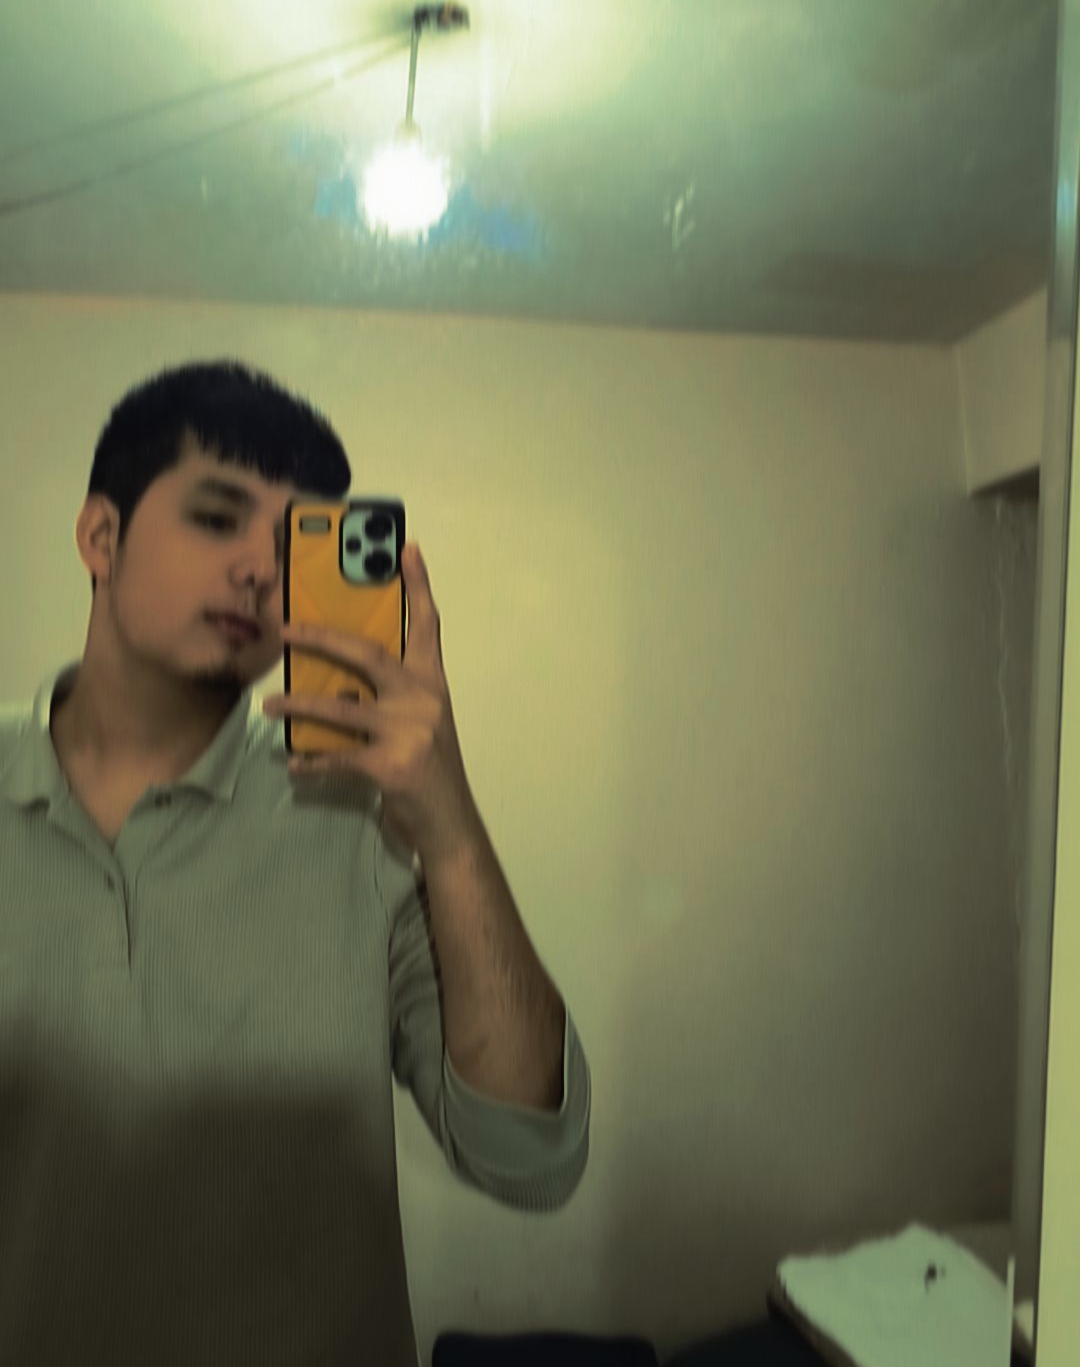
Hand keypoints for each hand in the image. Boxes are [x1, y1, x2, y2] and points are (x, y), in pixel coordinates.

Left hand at [262, 542, 479, 864]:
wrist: (448, 821)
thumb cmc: (429, 767)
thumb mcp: (419, 721)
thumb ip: (389, 696)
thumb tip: (336, 679)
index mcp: (431, 683)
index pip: (428, 625)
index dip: (419, 586)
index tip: (408, 549)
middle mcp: (423, 700)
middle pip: (368, 655)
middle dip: (323, 638)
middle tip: (285, 629)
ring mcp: (408, 733)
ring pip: (341, 708)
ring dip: (299, 704)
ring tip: (269, 704)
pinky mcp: (390, 766)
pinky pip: (337, 757)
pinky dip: (310, 761)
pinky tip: (292, 763)